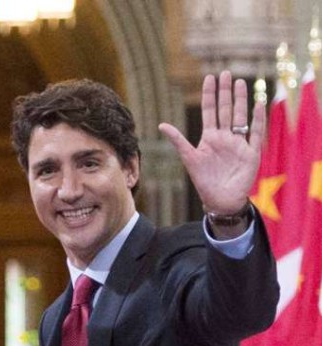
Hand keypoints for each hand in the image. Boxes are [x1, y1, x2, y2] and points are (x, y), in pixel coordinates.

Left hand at [158, 71, 264, 214]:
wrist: (220, 199)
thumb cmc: (204, 181)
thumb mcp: (189, 158)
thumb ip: (178, 141)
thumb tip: (161, 124)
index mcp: (210, 137)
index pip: (209, 111)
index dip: (210, 95)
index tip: (210, 78)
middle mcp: (225, 137)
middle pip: (226, 109)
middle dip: (226, 92)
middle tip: (227, 73)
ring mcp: (239, 143)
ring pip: (241, 116)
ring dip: (241, 100)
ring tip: (241, 83)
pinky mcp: (251, 152)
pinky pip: (255, 133)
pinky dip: (257, 119)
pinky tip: (258, 104)